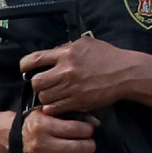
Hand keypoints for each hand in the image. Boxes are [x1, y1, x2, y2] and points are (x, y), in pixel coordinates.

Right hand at [6, 107, 97, 152]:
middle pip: (73, 148)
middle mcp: (39, 143)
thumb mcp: (52, 112)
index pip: (73, 128)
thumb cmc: (39, 122)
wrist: (16, 135)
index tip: (90, 130)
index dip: (87, 130)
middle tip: (92, 145)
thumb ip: (74, 114)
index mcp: (42, 125)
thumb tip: (95, 123)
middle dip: (89, 147)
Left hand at [19, 36, 136, 116]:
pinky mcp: (78, 102)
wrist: (126, 74)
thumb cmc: (108, 57)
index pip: (35, 59)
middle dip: (36, 83)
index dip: (25, 65)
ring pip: (44, 97)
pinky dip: (53, 107)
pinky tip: (58, 102)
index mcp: (66, 54)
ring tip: (52, 93)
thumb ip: (66, 48)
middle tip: (42, 83)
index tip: (25, 68)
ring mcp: (72, 88)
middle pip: (36, 82)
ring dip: (45, 95)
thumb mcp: (86, 44)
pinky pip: (54, 108)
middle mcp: (66, 71)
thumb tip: (51, 53)